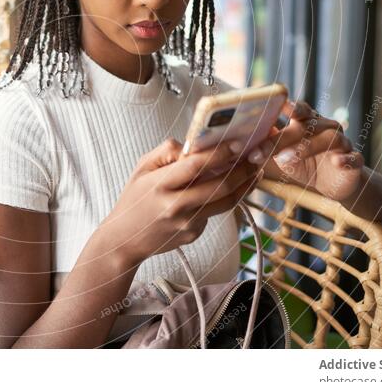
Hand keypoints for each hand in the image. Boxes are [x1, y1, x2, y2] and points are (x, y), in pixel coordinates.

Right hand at [98, 138, 264, 265]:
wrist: (124, 240)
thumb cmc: (134, 199)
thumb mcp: (142, 168)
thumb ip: (167, 152)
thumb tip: (194, 142)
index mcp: (160, 185)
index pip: (196, 166)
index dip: (220, 154)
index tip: (238, 143)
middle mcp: (175, 206)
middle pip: (219, 186)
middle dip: (243, 169)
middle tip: (257, 156)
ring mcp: (187, 223)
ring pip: (226, 202)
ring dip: (245, 185)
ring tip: (255, 171)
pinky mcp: (194, 233)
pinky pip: (215, 212)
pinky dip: (224, 199)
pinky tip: (228, 188)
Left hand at [252, 99, 365, 201]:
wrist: (335, 183)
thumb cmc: (305, 164)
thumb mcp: (282, 155)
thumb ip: (267, 144)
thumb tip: (240, 138)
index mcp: (308, 123)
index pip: (299, 110)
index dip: (291, 106)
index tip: (279, 106)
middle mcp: (326, 128)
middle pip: (308, 126)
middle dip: (284, 137)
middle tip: (264, 149)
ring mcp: (342, 143)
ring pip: (330, 138)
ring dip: (308, 147)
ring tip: (287, 158)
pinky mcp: (354, 161)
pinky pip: (353, 157)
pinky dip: (346, 159)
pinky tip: (337, 161)